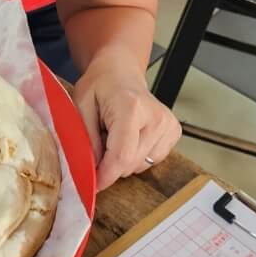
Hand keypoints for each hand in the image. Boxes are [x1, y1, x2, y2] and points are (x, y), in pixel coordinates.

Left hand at [72, 55, 180, 189]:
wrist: (121, 71)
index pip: (122, 156)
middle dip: (110, 166)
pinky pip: (152, 160)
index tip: (93, 185)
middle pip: (131, 164)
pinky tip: (130, 138)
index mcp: (131, 108)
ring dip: (123, 160)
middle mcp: (155, 117)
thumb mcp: (81, 106)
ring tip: (114, 136)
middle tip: (98, 146)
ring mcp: (168, 125)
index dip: (106, 175)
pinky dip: (136, 156)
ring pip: (141, 165)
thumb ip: (86, 137)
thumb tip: (93, 168)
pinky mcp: (174, 131)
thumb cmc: (100, 85)